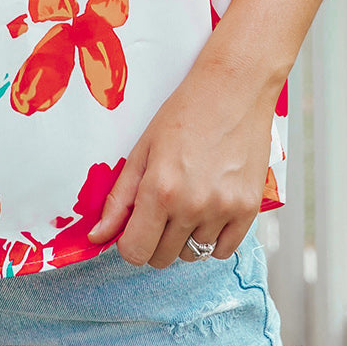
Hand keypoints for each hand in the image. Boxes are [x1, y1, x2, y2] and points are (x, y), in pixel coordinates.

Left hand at [85, 49, 275, 267]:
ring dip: (185, 238)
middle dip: (155, 239)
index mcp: (160, 189)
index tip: (134, 226)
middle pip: (162, 257)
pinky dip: (213, 238)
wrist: (235, 88)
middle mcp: (192, 205)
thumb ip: (120, 197)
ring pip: (194, 255)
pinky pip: (224, 250)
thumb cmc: (187, 111)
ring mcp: (223, 210)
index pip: (135, 252)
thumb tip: (97, 237)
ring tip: (188, 202)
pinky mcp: (249, 210)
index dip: (129, 242)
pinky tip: (209, 210)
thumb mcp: (143, 148)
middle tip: (162, 208)